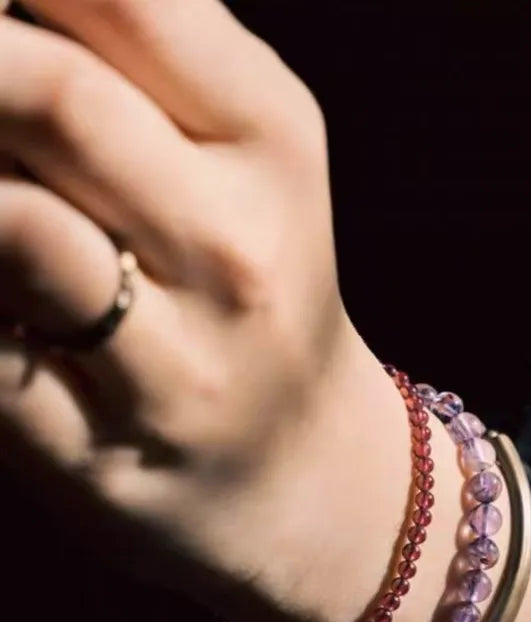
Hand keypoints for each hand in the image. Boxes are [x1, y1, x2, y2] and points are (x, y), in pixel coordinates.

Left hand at [0, 0, 377, 610]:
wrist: (298, 465)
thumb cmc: (257, 296)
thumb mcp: (250, 159)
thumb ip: (144, 58)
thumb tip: (16, 18)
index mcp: (274, 145)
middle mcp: (236, 251)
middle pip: (50, 95)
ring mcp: (174, 363)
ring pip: (6, 225)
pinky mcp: (92, 450)